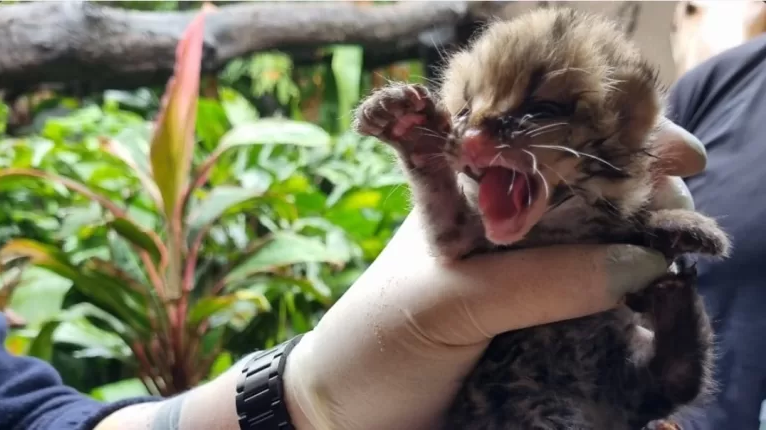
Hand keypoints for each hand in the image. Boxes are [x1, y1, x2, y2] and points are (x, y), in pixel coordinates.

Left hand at [282, 119, 706, 429]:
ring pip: (601, 252)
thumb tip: (641, 262)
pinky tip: (654, 302)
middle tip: (674, 218)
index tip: (670, 158)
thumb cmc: (377, 340)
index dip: (608, 142)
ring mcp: (527, 278)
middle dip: (639, 198)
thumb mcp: (449, 300)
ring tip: (671, 260)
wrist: (351, 414)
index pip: (548, 149)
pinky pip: (597, 309)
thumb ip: (537, 280)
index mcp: (474, 195)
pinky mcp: (540, 327)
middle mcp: (507, 229)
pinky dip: (630, 305)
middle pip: (590, 197)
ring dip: (639, 252)